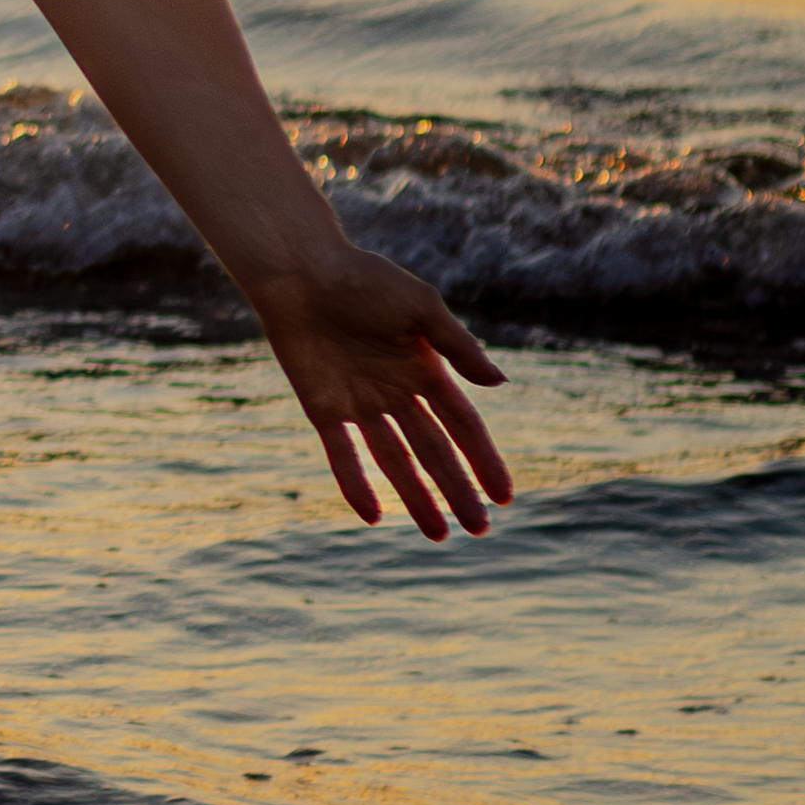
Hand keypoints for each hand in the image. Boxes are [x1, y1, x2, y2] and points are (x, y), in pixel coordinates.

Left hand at [240, 239, 513, 536]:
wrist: (299, 270)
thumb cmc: (362, 278)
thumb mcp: (420, 307)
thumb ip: (458, 346)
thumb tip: (499, 382)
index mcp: (425, 370)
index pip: (464, 426)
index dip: (484, 460)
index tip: (505, 496)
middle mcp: (396, 393)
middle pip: (435, 452)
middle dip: (458, 490)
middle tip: (480, 530)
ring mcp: (359, 402)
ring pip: (395, 461)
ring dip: (417, 497)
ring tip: (439, 535)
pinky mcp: (322, 406)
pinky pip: (342, 453)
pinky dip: (356, 484)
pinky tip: (374, 516)